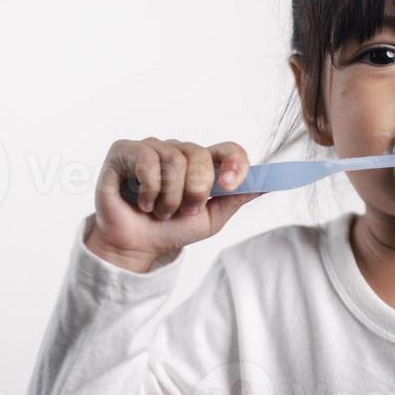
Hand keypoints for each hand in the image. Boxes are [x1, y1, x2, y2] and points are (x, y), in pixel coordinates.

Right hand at [88, 138, 263, 271]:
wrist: (136, 246)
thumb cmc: (171, 230)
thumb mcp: (211, 218)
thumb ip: (237, 197)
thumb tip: (270, 183)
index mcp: (202, 163)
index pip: (229, 149)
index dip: (235, 163)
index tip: (230, 185)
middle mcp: (178, 150)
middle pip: (200, 154)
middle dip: (195, 191)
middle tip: (184, 211)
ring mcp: (151, 147)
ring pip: (174, 159)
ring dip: (170, 197)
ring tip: (160, 211)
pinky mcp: (124, 150)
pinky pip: (147, 160)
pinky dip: (149, 190)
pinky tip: (142, 203)